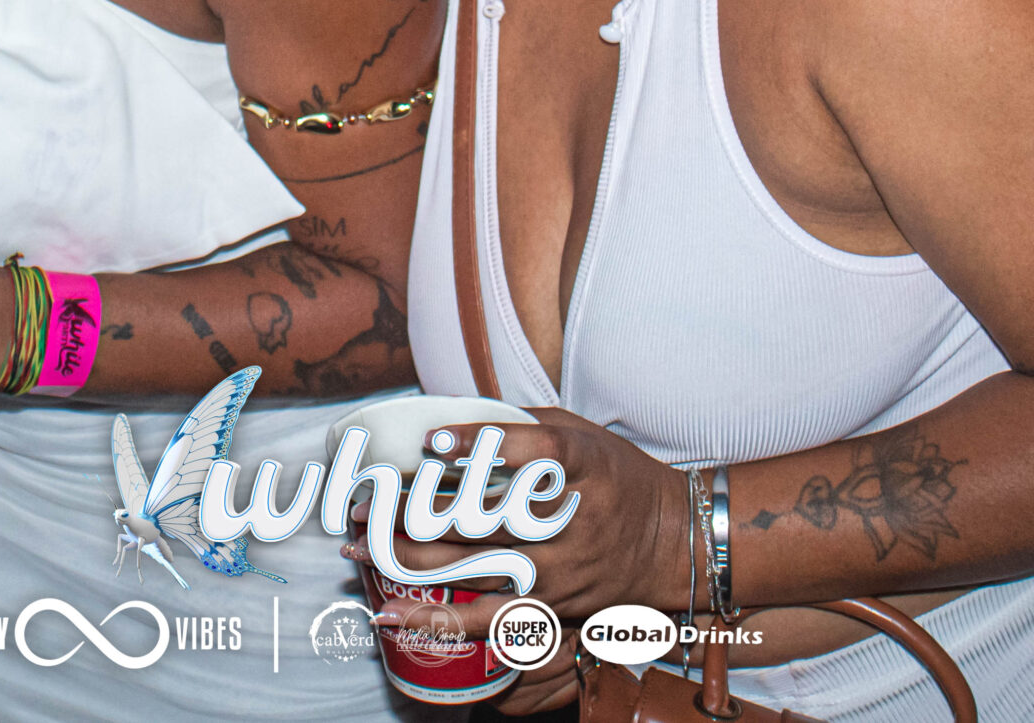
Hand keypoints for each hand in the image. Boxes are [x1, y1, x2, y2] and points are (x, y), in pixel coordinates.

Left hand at [352, 407, 697, 710]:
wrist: (673, 544)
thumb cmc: (616, 478)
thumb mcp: (581, 434)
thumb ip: (522, 426)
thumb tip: (453, 413)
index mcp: (582, 464)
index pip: (533, 452)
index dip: (481, 446)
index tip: (432, 441)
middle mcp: (570, 519)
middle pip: (485, 518)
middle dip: (413, 514)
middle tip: (364, 506)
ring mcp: (561, 568)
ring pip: (474, 570)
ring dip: (408, 562)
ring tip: (360, 549)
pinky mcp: (554, 606)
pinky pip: (488, 618)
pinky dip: (438, 619)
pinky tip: (395, 615)